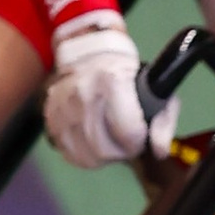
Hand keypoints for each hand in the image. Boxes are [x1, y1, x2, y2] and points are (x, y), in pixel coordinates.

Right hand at [43, 16, 177, 170]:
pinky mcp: (50, 119)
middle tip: (126, 141)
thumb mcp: (156, 93)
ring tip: (110, 141)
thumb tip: (160, 152)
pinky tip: (95, 142)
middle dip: (121, 152)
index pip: (128, 133)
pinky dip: (87, 155)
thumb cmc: (128, 78)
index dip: (138, 141)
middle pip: (105, 150)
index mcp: (111, 81)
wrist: (89, 57)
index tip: (139, 135)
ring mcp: (62, 108)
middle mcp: (82, 93)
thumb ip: (163, 123)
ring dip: (104, 156)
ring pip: (87, 157)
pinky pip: (71, 155)